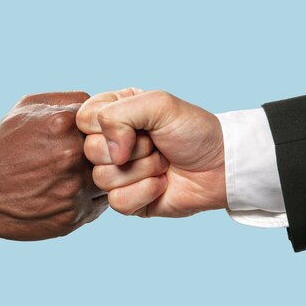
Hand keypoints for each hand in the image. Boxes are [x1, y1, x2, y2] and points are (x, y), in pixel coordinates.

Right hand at [0, 92, 108, 240]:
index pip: (109, 123)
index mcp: (63, 123)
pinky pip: (100, 206)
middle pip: (116, 152)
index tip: (97, 136)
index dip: (106, 130)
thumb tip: (102, 105)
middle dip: (111, 154)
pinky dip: (91, 199)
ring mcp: (73, 189)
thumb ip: (69, 100)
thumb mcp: (28, 107)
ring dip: (103, 179)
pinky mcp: (73, 217)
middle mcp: (71, 156)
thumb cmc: (3, 145)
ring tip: (79, 176)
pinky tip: (70, 193)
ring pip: (112, 181)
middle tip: (96, 157)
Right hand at [76, 88, 225, 217]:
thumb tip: (111, 152)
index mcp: (114, 115)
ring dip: (143, 170)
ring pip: (103, 178)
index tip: (139, 124)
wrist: (221, 166)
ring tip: (163, 164)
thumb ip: (119, 113)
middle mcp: (111, 143)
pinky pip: (117, 202)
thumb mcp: (158, 104)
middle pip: (91, 151)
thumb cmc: (193, 130)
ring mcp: (118, 174)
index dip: (109, 125)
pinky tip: (162, 184)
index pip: (84, 119)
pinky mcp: (127, 201)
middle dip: (133, 149)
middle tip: (157, 145)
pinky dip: (145, 192)